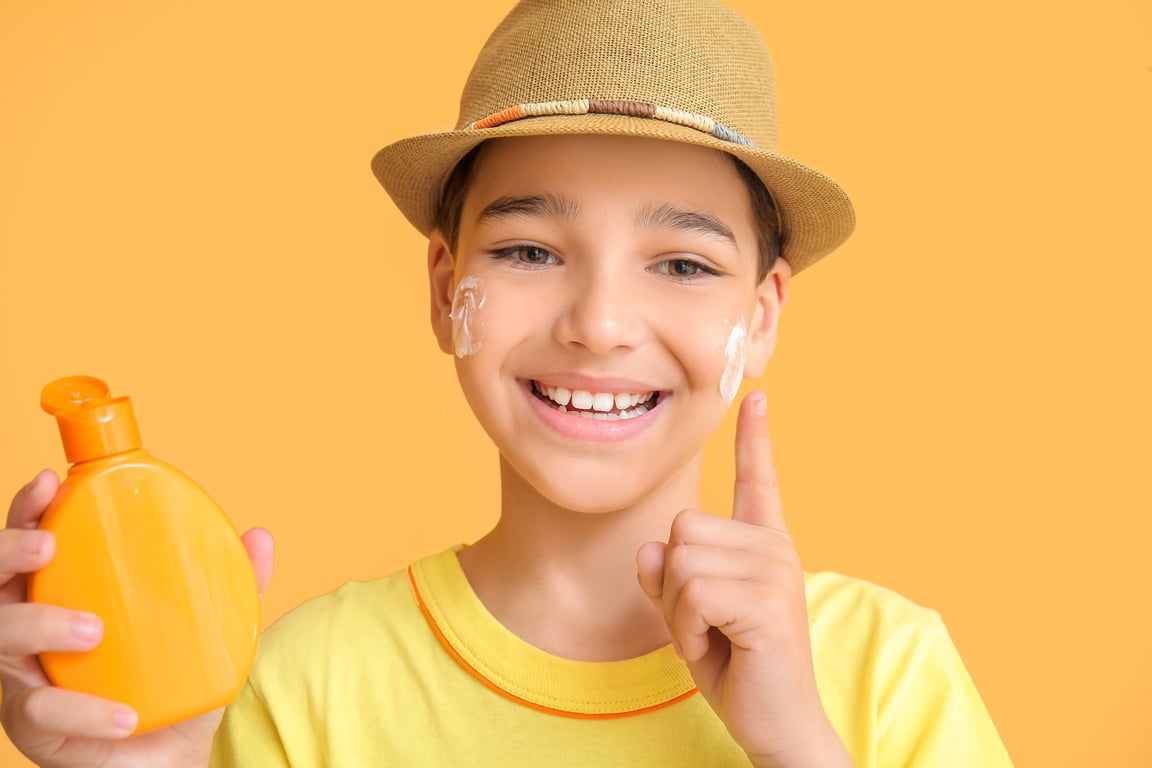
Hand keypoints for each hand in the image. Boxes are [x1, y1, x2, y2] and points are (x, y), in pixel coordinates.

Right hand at [0, 470, 273, 767]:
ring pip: (1, 638)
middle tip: (49, 546)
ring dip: (39, 625)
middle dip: (8, 552)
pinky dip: (82, 709)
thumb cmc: (175, 677)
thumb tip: (261, 537)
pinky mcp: (34, 725)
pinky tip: (124, 714)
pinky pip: (40, 711)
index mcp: (62, 590)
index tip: (51, 482)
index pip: (31, 540)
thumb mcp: (210, 625)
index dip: (30, 509)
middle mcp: (29, 628)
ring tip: (92, 630)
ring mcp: (24, 676)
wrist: (173, 754)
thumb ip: (233, 582)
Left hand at [636, 391, 850, 767]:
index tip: (757, 396)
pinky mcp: (766, 599)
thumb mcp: (688, 617)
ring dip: (677, 610)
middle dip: (672, 584)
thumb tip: (651, 548)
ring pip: (680, 559)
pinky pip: (690, 593)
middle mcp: (773, 547)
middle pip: (681, 527)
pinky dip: (684, 628)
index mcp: (762, 544)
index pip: (756, 480)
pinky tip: (713, 647)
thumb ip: (666, 579)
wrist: (777, 726)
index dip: (754, 439)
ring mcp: (774, 569)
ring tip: (712, 637)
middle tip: (705, 625)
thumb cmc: (737, 668)